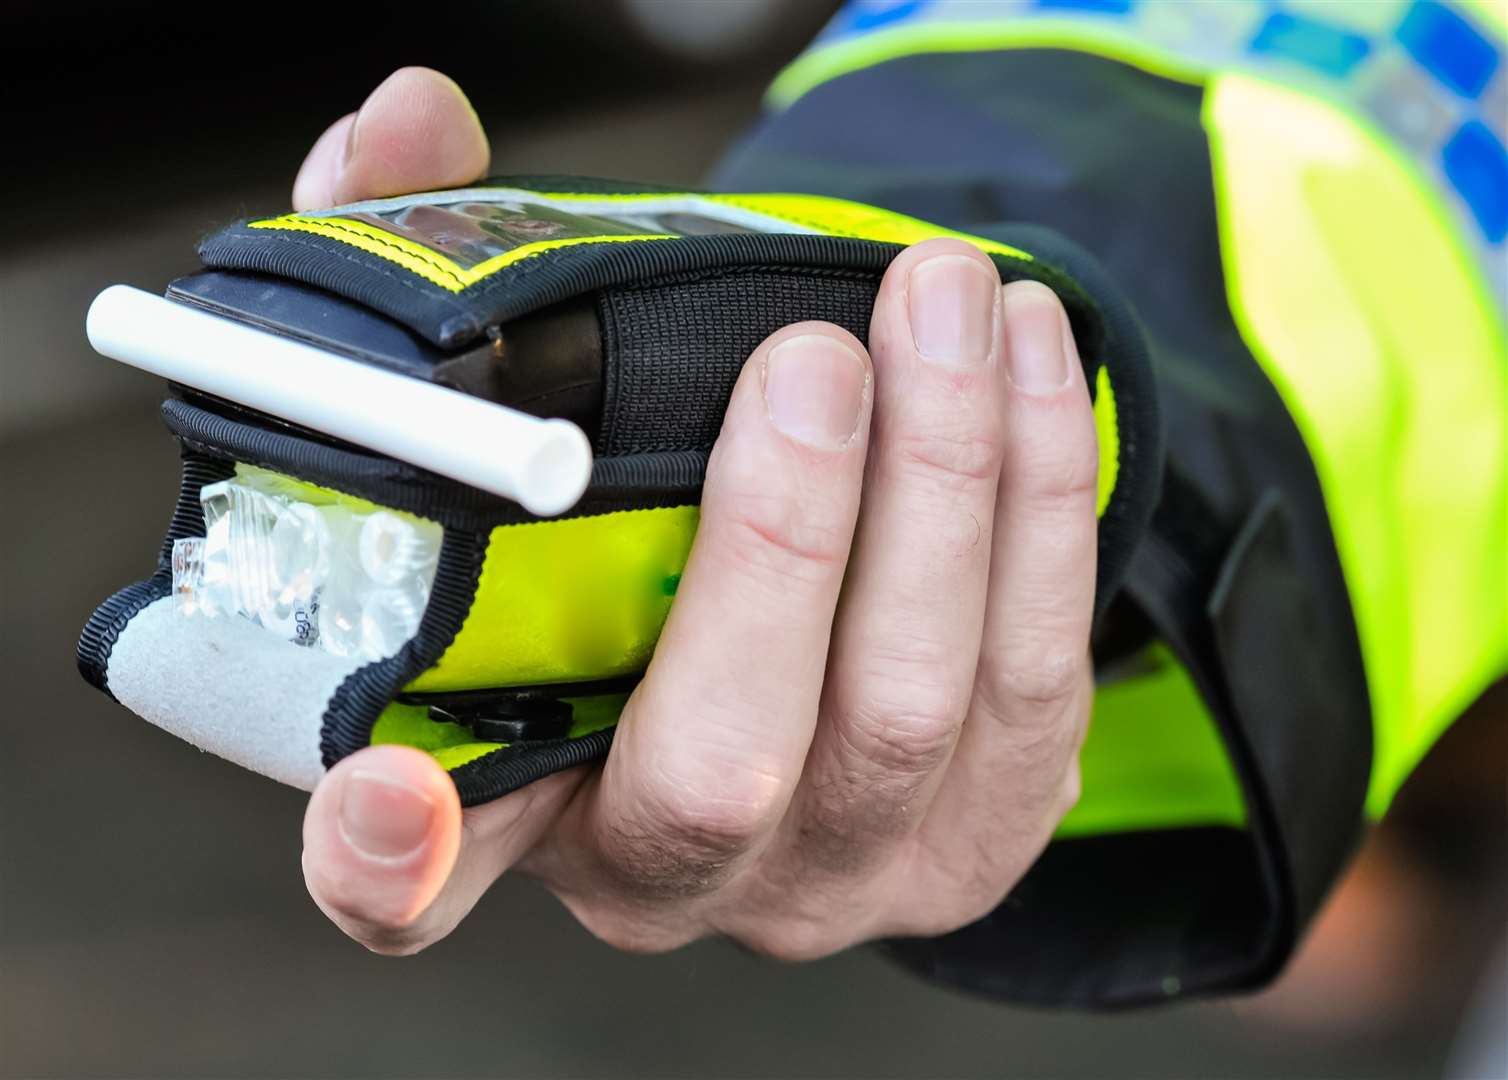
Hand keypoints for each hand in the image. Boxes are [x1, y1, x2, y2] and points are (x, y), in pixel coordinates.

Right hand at [298, 68, 1096, 958]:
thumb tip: (407, 125)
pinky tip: (1027, 363)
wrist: (793, 605)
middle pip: (725, 766)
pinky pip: (1036, 675)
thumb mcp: (515, 411)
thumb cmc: (627, 517)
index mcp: (511, 799)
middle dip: (783, 544)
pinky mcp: (979, 831)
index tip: (392, 789)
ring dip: (946, 482)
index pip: (408, 885)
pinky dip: (1041, 501)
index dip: (383, 858)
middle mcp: (671, 870)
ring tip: (944, 300)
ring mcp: (838, 869)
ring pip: (912, 708)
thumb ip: (436, 276)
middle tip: (812, 358)